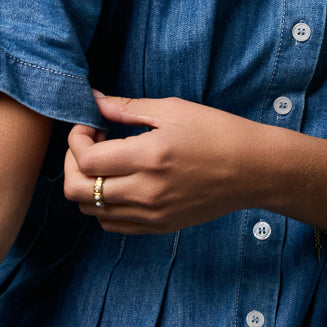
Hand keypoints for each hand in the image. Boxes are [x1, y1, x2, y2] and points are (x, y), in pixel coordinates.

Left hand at [65, 93, 269, 232]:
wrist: (255, 170)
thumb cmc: (218, 132)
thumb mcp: (173, 110)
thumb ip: (127, 108)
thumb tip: (94, 99)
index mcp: (149, 157)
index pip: (85, 160)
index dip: (75, 140)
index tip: (90, 126)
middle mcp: (146, 191)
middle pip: (78, 191)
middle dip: (71, 163)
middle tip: (89, 144)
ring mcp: (152, 214)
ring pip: (90, 210)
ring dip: (86, 184)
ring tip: (105, 163)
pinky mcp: (159, 226)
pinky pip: (112, 224)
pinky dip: (102, 205)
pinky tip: (118, 183)